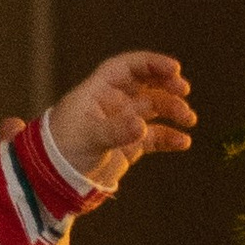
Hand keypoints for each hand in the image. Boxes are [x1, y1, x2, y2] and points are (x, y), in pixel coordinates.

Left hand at [45, 49, 194, 193]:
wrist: (56, 180)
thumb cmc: (63, 150)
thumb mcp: (88, 137)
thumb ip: (116, 131)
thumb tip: (141, 126)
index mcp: (98, 91)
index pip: (127, 68)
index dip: (151, 64)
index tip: (174, 68)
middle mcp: (113, 103)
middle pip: (146, 85)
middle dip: (167, 85)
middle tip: (184, 91)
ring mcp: (123, 123)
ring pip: (154, 109)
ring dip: (173, 110)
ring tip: (188, 119)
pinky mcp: (129, 145)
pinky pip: (155, 136)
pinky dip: (169, 137)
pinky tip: (183, 142)